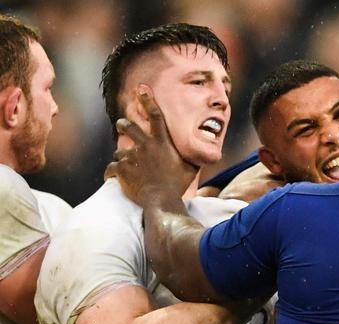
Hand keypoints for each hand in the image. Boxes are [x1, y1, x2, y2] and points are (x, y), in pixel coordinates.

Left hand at [105, 85, 196, 206]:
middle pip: (129, 127)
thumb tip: (208, 152)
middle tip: (121, 125)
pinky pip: (111, 168)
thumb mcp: (192, 168)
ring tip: (123, 163)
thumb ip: (194, 158)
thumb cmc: (178, 185)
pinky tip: (113, 178)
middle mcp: (144, 146)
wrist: (162, 200)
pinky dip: (112, 173)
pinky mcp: (121, 170)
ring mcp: (131, 157)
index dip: (148, 100)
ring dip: (120, 156)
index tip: (141, 89)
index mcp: (161, 143)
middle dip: (124, 125)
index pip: (155, 116)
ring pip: (118, 151)